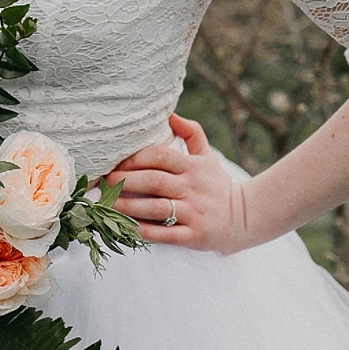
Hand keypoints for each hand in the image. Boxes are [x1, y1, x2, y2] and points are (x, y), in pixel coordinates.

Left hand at [104, 113, 251, 252]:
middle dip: (125, 182)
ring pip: (156, 208)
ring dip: (128, 207)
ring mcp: (194, 212)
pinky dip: (144, 231)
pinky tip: (126, 228)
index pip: (160, 156)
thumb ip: (191, 132)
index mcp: (192, 167)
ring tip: (107, 205)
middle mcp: (192, 188)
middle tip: (103, 183)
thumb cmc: (217, 185)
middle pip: (154, 181)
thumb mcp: (208, 156)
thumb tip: (170, 114)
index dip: (135, 159)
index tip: (115, 164)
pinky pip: (165, 234)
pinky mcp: (195, 235)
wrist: (244, 218)